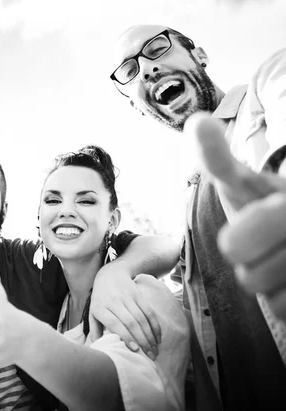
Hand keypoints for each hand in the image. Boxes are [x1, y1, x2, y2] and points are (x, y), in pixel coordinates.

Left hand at [89, 265, 160, 358]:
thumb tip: (99, 347)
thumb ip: (95, 330)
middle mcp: (113, 301)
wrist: (110, 274)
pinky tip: (158, 337)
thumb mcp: (93, 312)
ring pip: (141, 318)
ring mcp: (126, 296)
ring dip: (150, 336)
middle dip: (142, 341)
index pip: (114, 324)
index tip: (135, 350)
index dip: (125, 337)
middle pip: (131, 323)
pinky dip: (155, 325)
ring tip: (155, 350)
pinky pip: (149, 311)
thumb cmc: (100, 298)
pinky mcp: (137, 294)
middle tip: (150, 356)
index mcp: (100, 308)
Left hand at [186, 113, 285, 318]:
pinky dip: (284, 302)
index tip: (247, 228)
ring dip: (268, 283)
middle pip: (250, 277)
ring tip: (281, 259)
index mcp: (284, 203)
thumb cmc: (265, 205)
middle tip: (260, 246)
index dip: (238, 240)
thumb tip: (198, 122)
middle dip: (247, 263)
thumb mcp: (242, 180)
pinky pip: (285, 312)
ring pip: (271, 299)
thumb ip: (218, 158)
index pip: (238, 244)